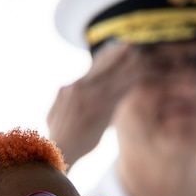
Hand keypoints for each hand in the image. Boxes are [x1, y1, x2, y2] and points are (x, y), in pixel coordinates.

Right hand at [45, 42, 143, 166]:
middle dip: (117, 56)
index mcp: (69, 89)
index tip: (116, 48)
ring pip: (113, 77)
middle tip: (130, 44)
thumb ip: (68, 100)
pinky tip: (139, 76)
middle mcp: (78, 89)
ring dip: (127, 67)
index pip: (90, 70)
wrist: (56, 151)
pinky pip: (118, 93)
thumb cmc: (59, 137)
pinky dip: (128, 83)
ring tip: (139, 57)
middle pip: (102, 67)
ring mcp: (89, 97)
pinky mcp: (99, 108)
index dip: (105, 58)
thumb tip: (72, 92)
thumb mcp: (56, 113)